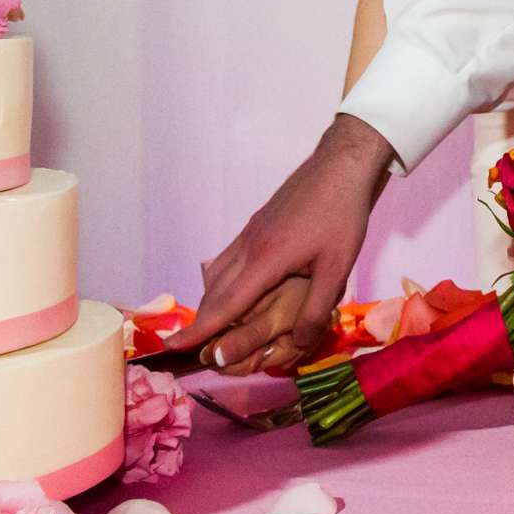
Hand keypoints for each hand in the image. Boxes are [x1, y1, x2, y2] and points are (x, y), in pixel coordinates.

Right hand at [165, 113, 394, 373]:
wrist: (340, 167)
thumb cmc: (342, 216)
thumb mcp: (337, 268)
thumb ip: (315, 309)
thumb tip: (297, 345)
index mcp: (265, 260)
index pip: (225, 305)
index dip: (199, 329)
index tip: (171, 346)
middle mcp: (248, 247)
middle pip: (214, 291)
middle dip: (199, 321)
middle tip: (185, 346)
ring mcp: (250, 233)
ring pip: (218, 273)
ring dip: (209, 301)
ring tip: (206, 325)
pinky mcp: (256, 224)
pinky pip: (228, 259)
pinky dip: (220, 280)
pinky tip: (229, 289)